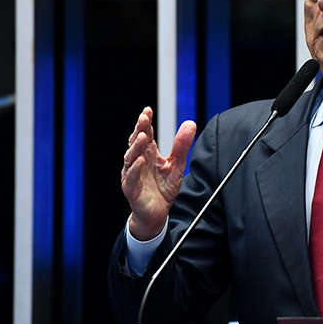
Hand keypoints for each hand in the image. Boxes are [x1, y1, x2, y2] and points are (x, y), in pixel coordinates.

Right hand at [121, 107, 196, 239]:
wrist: (157, 214)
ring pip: (131, 157)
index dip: (146, 122)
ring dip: (137, 146)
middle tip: (144, 118)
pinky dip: (136, 168)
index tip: (148, 110)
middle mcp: (138, 161)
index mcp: (148, 154)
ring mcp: (132, 174)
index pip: (146, 134)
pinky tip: (141, 160)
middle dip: (139, 129)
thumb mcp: (177, 165)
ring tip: (143, 136)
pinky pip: (132, 177)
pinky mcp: (131, 188)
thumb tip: (191, 123)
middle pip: (136, 142)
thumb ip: (182, 146)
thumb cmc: (163, 188)